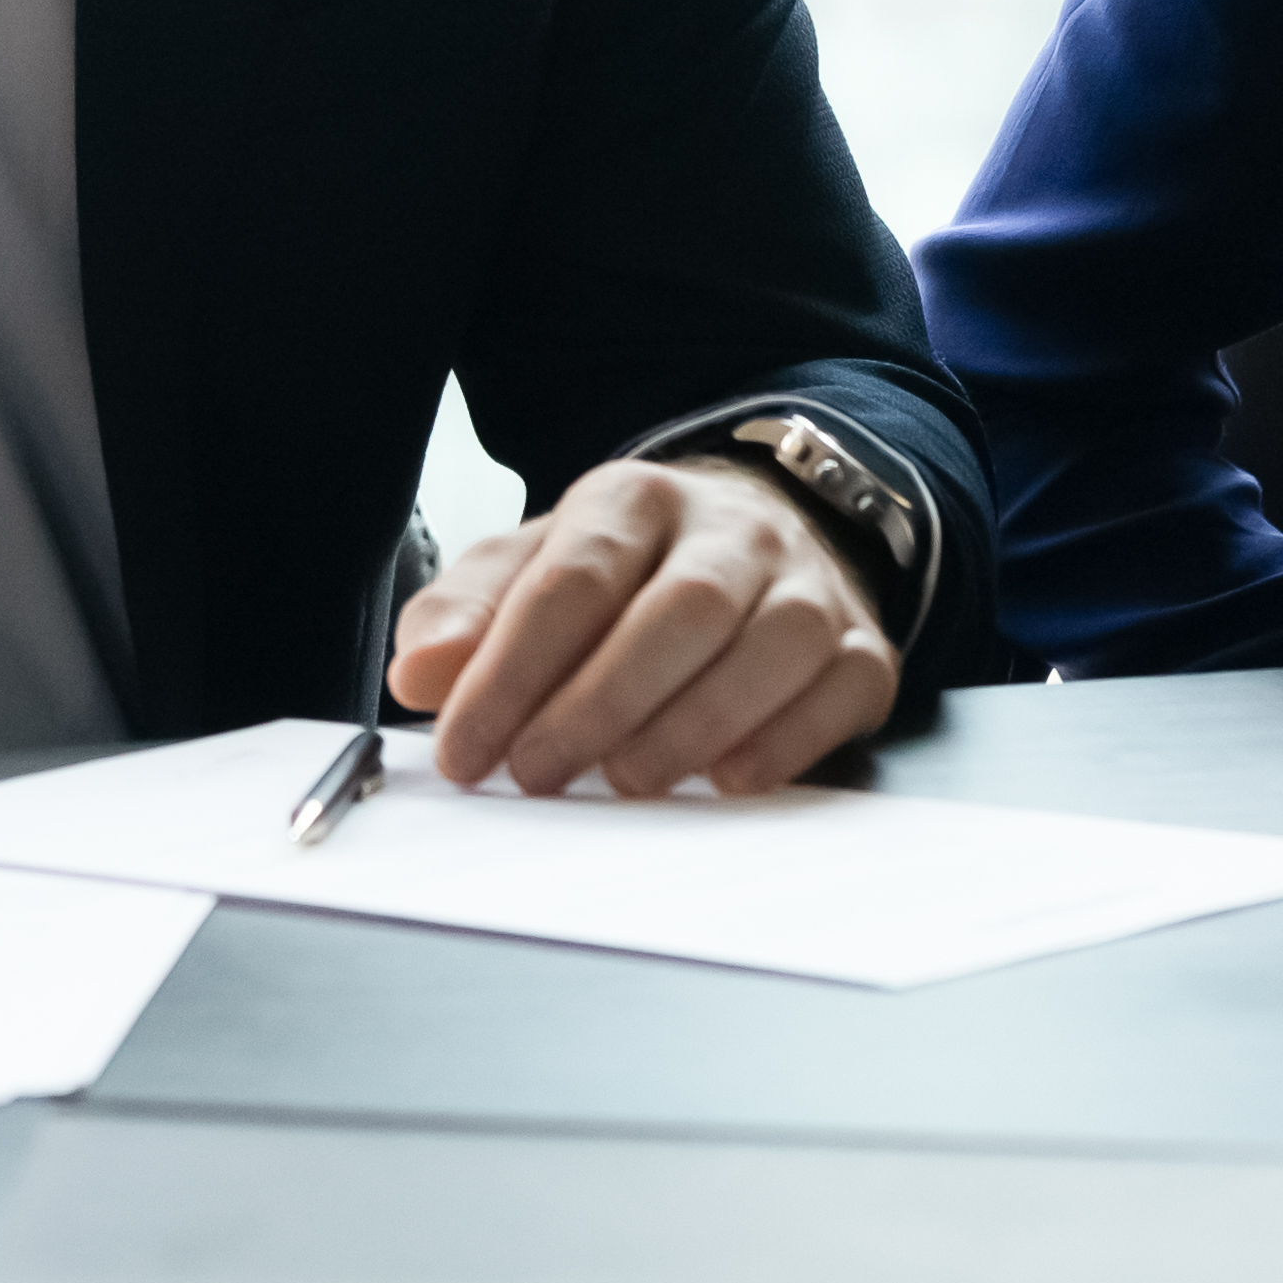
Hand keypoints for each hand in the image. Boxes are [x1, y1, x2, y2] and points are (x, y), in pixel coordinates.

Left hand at [387, 455, 902, 797]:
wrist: (755, 542)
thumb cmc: (626, 575)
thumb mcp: (530, 570)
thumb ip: (465, 616)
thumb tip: (420, 674)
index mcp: (635, 500)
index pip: (572, 581)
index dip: (509, 674)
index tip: (464, 752)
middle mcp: (731, 531)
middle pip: (676, 611)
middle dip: (598, 704)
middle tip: (536, 773)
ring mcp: (807, 586)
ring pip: (767, 646)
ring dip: (688, 728)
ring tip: (623, 782)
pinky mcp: (862, 647)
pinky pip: (837, 691)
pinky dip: (782, 743)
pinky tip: (723, 780)